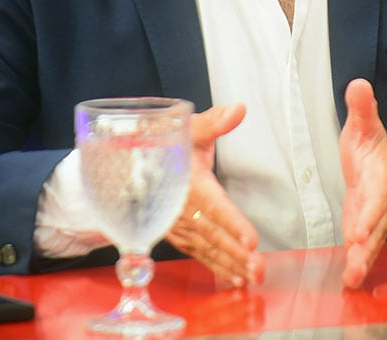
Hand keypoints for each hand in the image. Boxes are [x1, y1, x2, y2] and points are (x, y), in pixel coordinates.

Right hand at [164, 103, 263, 287]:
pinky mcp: (177, 233)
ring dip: (229, 264)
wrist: (127, 161)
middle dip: (236, 253)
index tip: (251, 240)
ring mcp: (177, 224)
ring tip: (252, 278)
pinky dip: (216, 267)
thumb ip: (214, 122)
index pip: (213, 205)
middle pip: (212, 234)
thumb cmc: (165, 142)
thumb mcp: (188, 128)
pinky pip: (197, 253)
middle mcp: (180, 207)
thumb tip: (238, 109)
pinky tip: (234, 278)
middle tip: (258, 269)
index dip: (232, 223)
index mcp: (187, 181)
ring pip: (206, 248)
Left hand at [339, 78, 386, 288]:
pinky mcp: (365, 231)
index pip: (377, 196)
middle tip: (357, 257)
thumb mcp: (365, 126)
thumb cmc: (371, 147)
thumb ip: (362, 109)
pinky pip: (364, 250)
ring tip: (353, 278)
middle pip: (377, 225)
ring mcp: (375, 220)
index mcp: (382, 176)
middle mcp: (382, 202)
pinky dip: (358, 265)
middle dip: (368, 242)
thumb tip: (358, 84)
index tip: (359, 227)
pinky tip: (349, 281)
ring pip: (372, 242)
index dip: (370, 212)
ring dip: (363, 260)